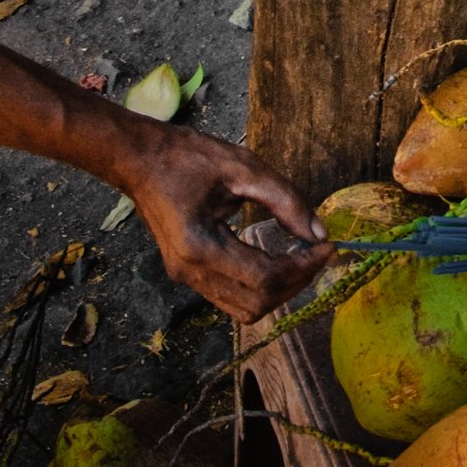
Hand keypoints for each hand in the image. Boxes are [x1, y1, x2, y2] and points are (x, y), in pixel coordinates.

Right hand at [120, 121, 333, 320]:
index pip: (265, 278)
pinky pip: (231, 298)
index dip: (303, 267)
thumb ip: (285, 200)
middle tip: (318, 252)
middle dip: (297, 281)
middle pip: (257, 302)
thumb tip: (319, 233)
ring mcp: (185, 278)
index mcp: (200, 245)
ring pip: (245, 309)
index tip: (327, 246)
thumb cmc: (188, 157)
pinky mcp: (186, 275)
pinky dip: (260, 287)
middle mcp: (190, 272)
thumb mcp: (243, 167)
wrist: (140, 160)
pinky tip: (277, 261)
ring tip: (301, 259)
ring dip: (280, 290)